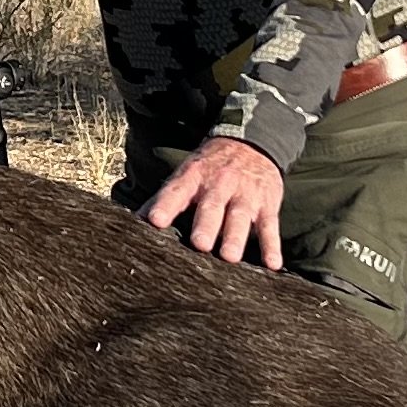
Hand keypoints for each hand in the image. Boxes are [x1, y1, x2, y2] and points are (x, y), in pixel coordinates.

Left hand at [142, 135, 284, 266]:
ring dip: (235, 237)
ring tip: (229, 257)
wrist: (253, 141)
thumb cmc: (210, 168)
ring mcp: (245, 195)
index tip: (155, 221)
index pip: (177, 191)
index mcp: (194, 177)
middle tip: (199, 244)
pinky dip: (272, 246)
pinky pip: (270, 226)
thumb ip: (163, 199)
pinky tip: (272, 264)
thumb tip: (133, 222)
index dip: (166, 205)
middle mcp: (220, 185)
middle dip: (206, 225)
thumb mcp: (186, 175)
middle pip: (212, 206)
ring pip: (240, 217)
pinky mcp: (268, 204)